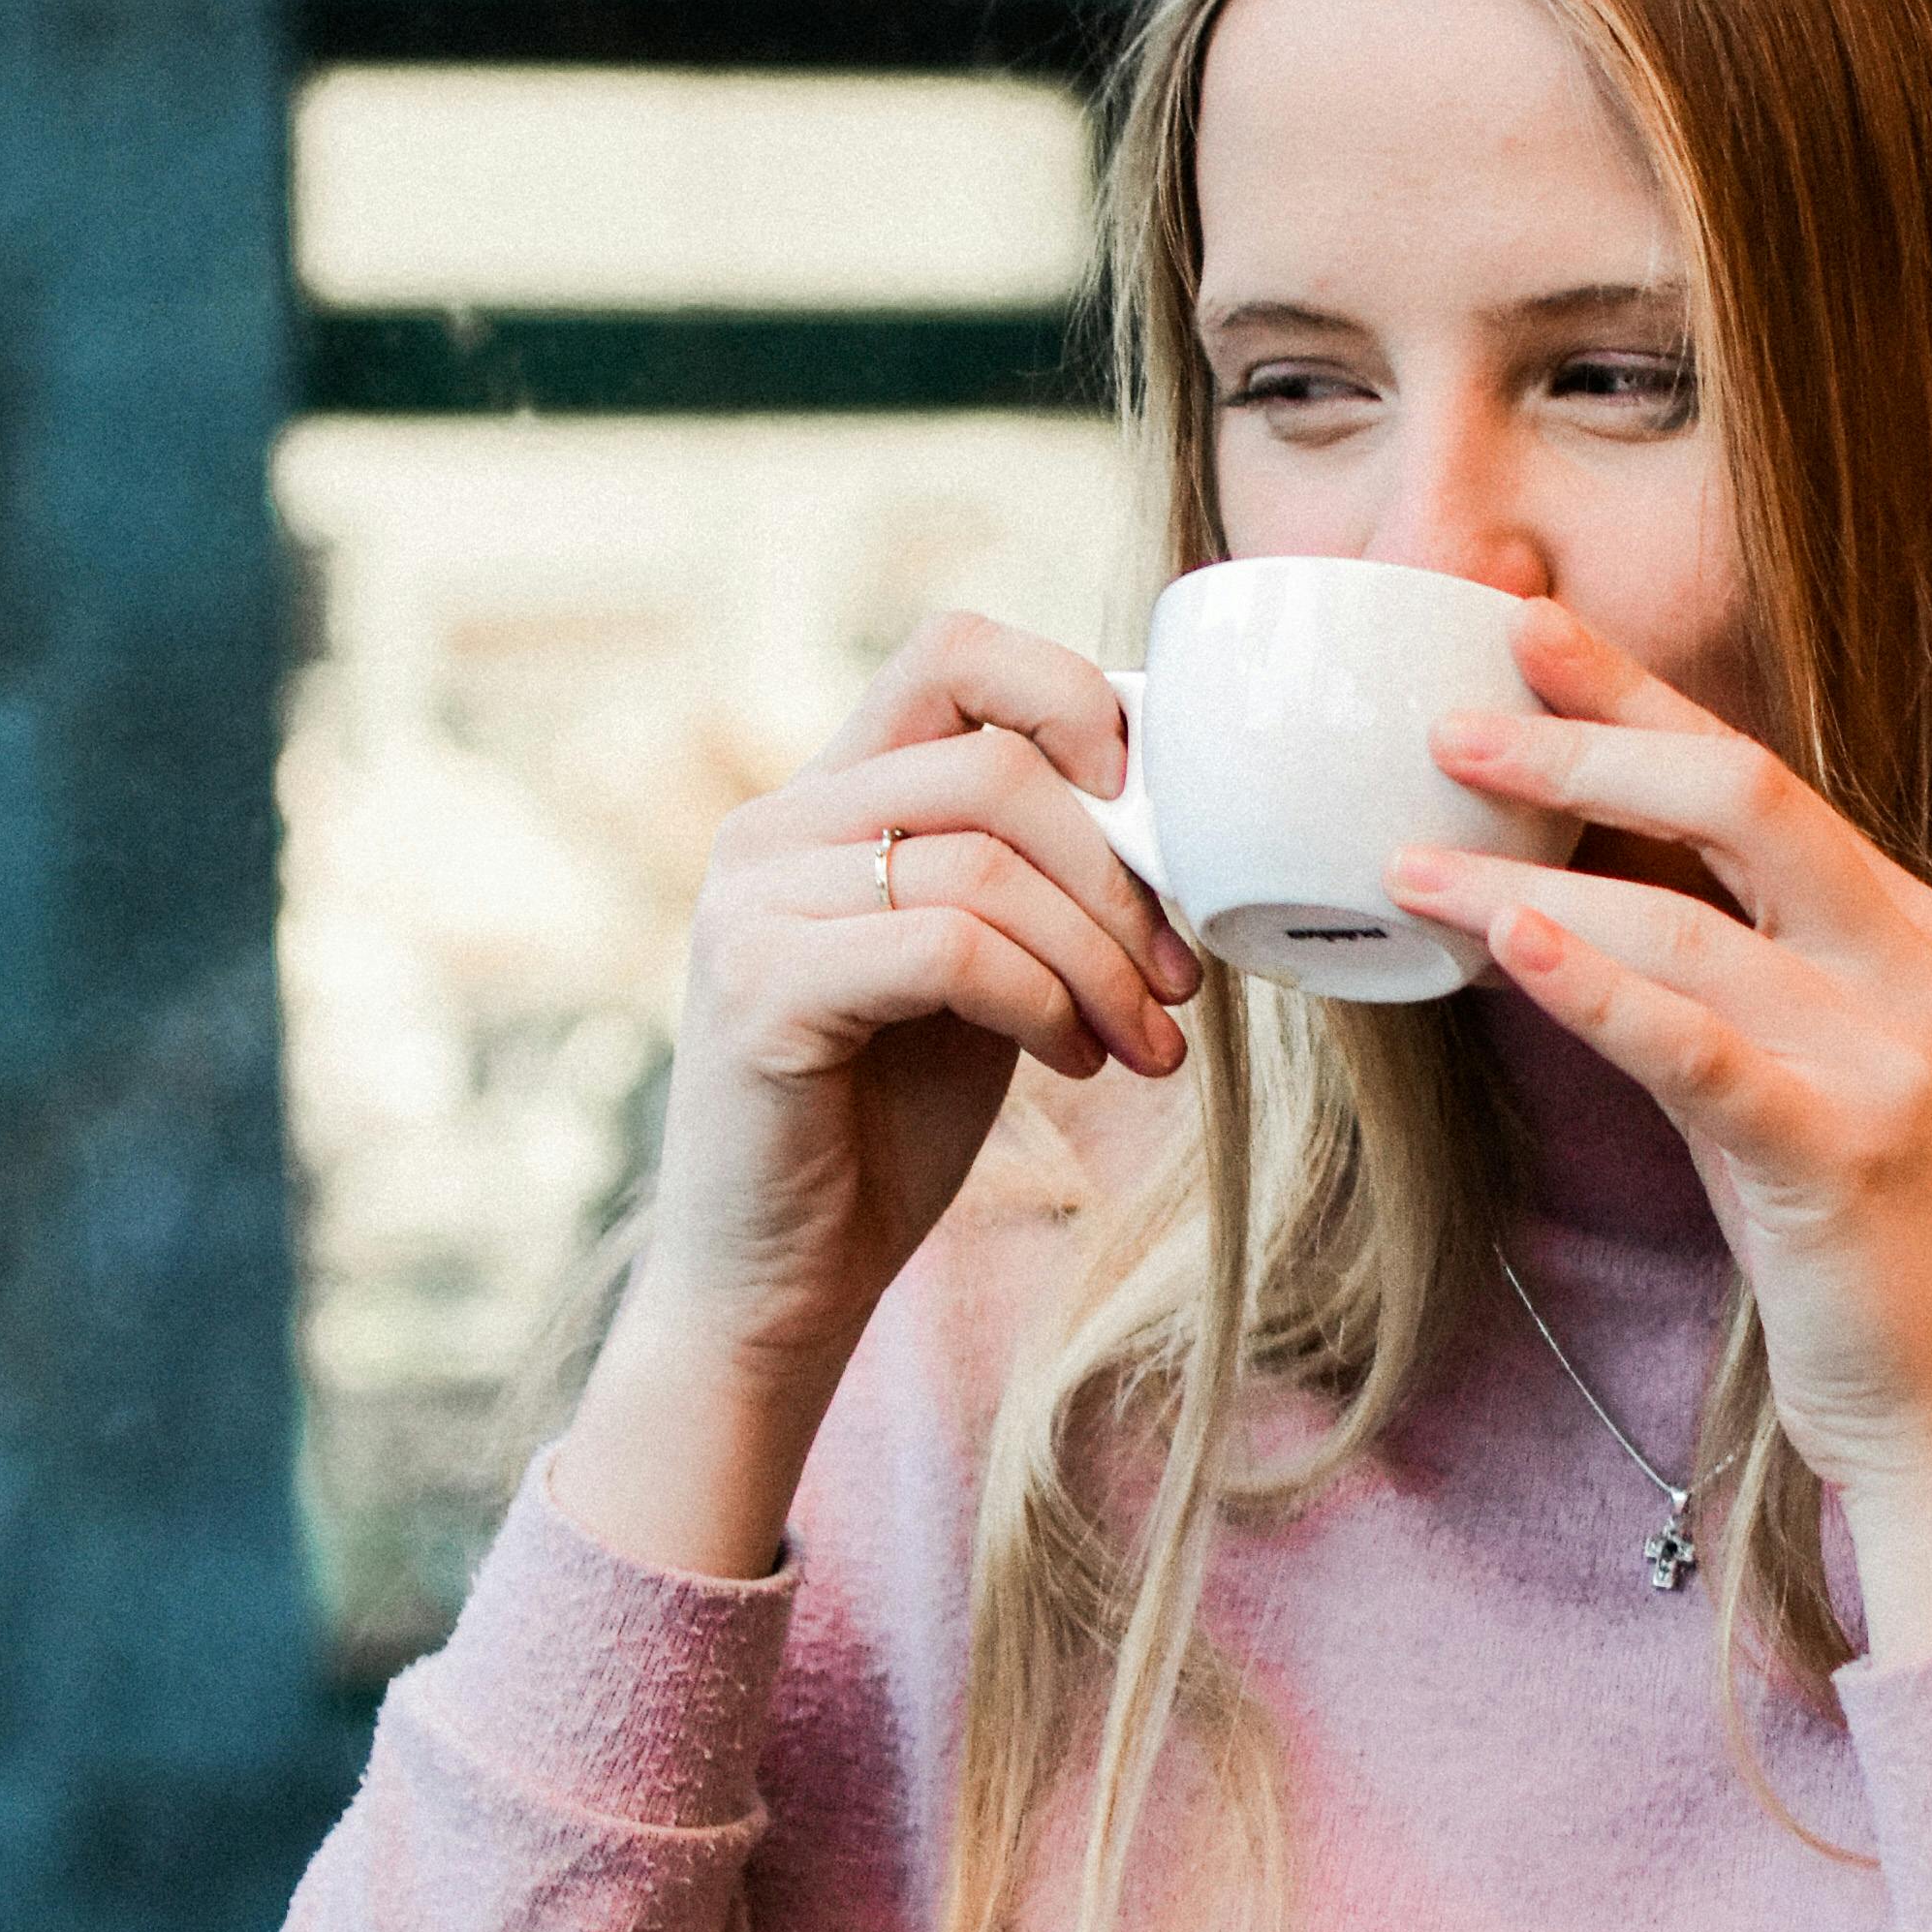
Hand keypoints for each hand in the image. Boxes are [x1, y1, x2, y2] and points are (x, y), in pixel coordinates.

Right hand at [555, 615, 1197, 1581]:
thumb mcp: (981, 969)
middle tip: (1178, 977)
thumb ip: (1031, 878)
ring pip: (983, 858)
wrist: (781, 1279)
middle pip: (993, 762)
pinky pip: (950, 948)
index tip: (1149, 802)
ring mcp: (752, 901)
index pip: (950, 653)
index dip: (1068, 694)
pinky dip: (1045, 1003)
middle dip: (1120, 871)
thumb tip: (1178, 815)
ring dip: (1100, 957)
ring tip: (1143, 1043)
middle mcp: (774, 827)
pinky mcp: (760, 989)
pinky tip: (1077, 1064)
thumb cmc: (889, 1123)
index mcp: (828, 799)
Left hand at [1390, 603, 1931, 1663]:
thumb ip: (1708, 971)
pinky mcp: (1841, 1152)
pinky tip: (1511, 938)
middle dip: (1585, 736)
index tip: (1517, 620)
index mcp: (1897, 923)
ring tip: (1407, 860)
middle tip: (1448, 719)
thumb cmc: (1854, 1244)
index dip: (1631, 687)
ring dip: (1532, 877)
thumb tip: (1554, 883)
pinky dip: (1598, 983)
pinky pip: (1700, 1044)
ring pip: (1689, 918)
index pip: (1751, 769)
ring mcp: (1887, 1055)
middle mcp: (1908, 961)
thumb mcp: (1787, 1071)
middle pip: (1738, 791)